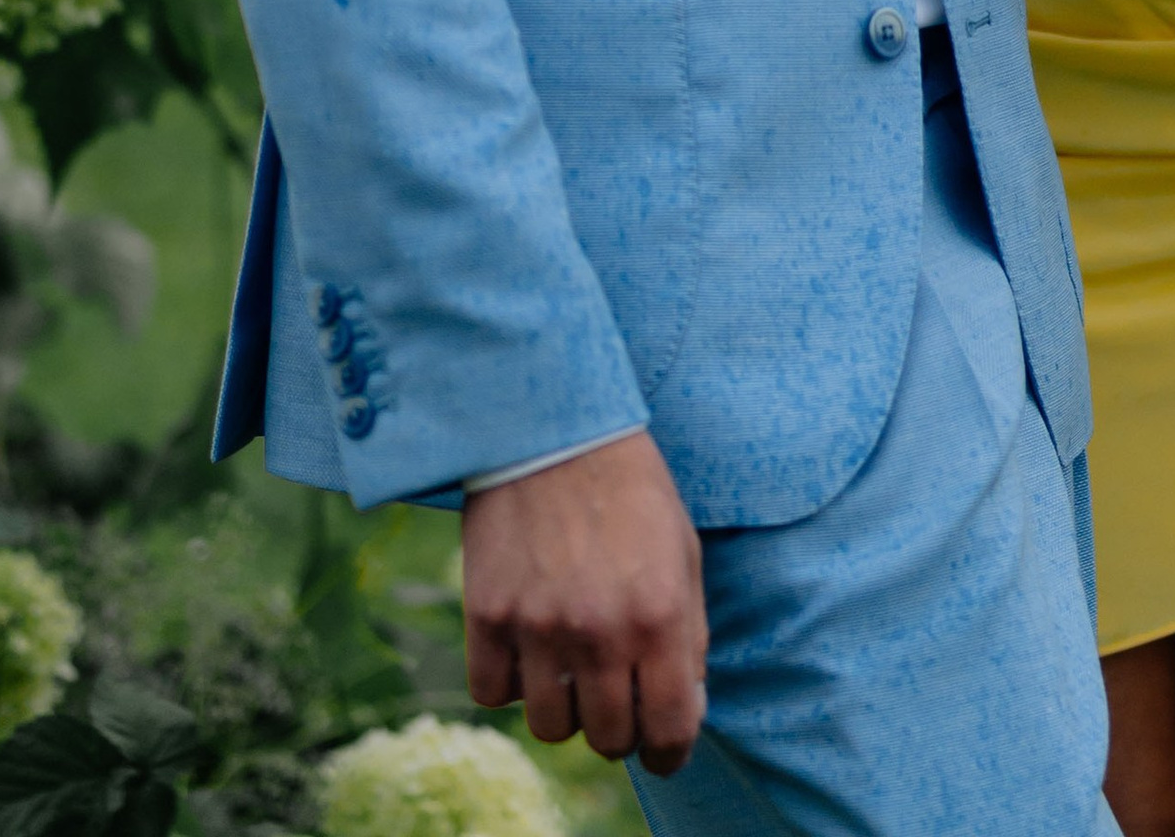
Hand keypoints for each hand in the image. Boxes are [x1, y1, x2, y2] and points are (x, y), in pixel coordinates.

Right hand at [461, 434, 705, 773]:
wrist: (553, 424)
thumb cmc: (630, 487)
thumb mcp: (682, 552)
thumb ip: (687, 637)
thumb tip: (684, 711)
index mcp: (660, 615)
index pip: (670, 732)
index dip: (669, 751)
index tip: (661, 746)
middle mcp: (601, 632)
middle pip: (607, 739)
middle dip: (617, 725)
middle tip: (615, 692)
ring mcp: (539, 627)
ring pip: (550, 728)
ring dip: (563, 707)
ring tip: (570, 664)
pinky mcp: (487, 616)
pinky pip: (493, 695)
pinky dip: (510, 681)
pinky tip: (527, 643)